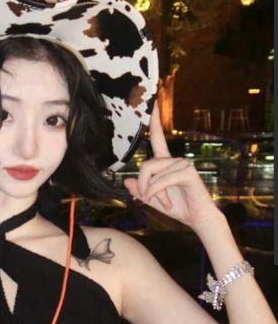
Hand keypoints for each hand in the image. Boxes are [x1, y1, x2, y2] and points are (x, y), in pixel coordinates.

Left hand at [123, 101, 221, 229]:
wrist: (199, 219)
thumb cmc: (178, 208)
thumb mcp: (153, 199)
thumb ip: (140, 190)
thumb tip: (125, 181)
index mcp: (166, 163)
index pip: (158, 138)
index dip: (155, 120)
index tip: (152, 103)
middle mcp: (175, 160)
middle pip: (146, 165)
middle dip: (142, 185)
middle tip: (146, 199)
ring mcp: (183, 164)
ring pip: (152, 173)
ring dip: (152, 192)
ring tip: (164, 203)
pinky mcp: (188, 172)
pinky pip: (162, 180)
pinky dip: (157, 192)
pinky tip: (165, 203)